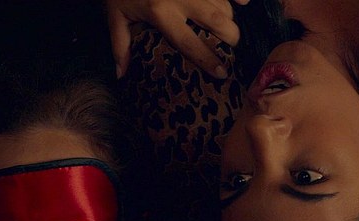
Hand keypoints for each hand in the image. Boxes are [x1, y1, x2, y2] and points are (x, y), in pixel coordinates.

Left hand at [107, 0, 249, 77]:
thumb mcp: (115, 16)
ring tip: (227, 28)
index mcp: (160, 13)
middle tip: (231, 46)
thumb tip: (122, 75)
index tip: (222, 73)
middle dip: (230, 37)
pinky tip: (243, 2)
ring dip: (229, 17)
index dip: (208, 60)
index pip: (189, 42)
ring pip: (222, 4)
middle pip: (216, 21)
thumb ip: (120, 45)